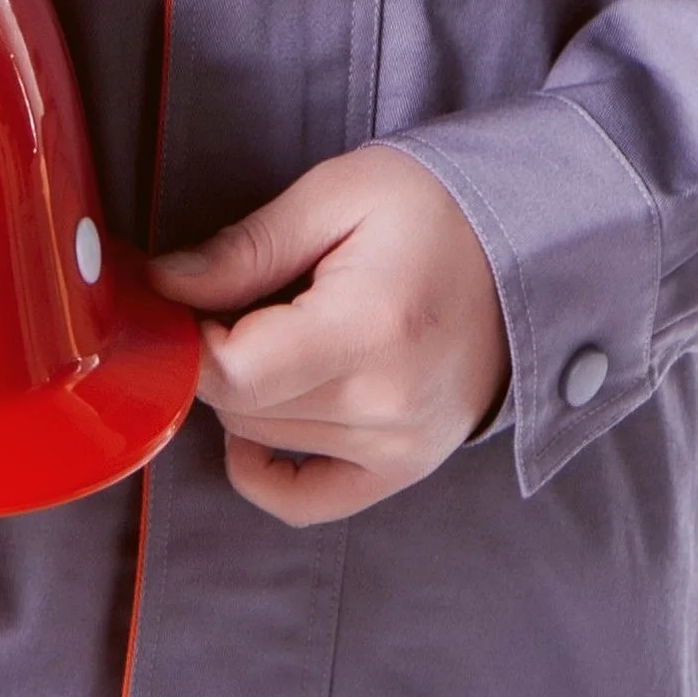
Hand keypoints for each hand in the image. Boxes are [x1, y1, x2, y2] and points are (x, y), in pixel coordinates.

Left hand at [147, 144, 507, 529]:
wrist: (535, 250)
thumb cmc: (438, 209)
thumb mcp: (339, 195)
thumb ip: (247, 247)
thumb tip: (162, 286)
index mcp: (368, 328)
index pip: (233, 372)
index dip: (189, 337)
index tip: (192, 297)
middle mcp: (385, 404)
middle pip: (241, 407)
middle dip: (216, 354)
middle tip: (237, 301)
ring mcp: (399, 446)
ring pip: (262, 441)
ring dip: (247, 393)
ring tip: (280, 333)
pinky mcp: (404, 467)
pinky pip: (304, 501)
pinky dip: (263, 469)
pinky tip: (258, 425)